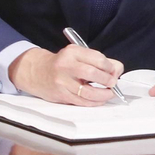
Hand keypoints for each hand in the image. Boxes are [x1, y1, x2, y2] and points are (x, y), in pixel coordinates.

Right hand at [9, 44, 123, 105]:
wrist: (36, 71)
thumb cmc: (62, 63)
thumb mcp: (78, 55)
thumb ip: (99, 61)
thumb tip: (117, 71)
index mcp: (73, 52)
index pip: (97, 58)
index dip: (110, 67)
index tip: (114, 71)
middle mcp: (66, 65)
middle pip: (92, 73)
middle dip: (107, 80)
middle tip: (113, 83)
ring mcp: (62, 81)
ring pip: (87, 91)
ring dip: (103, 94)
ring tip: (109, 93)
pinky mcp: (60, 94)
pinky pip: (81, 101)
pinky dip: (94, 102)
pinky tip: (99, 100)